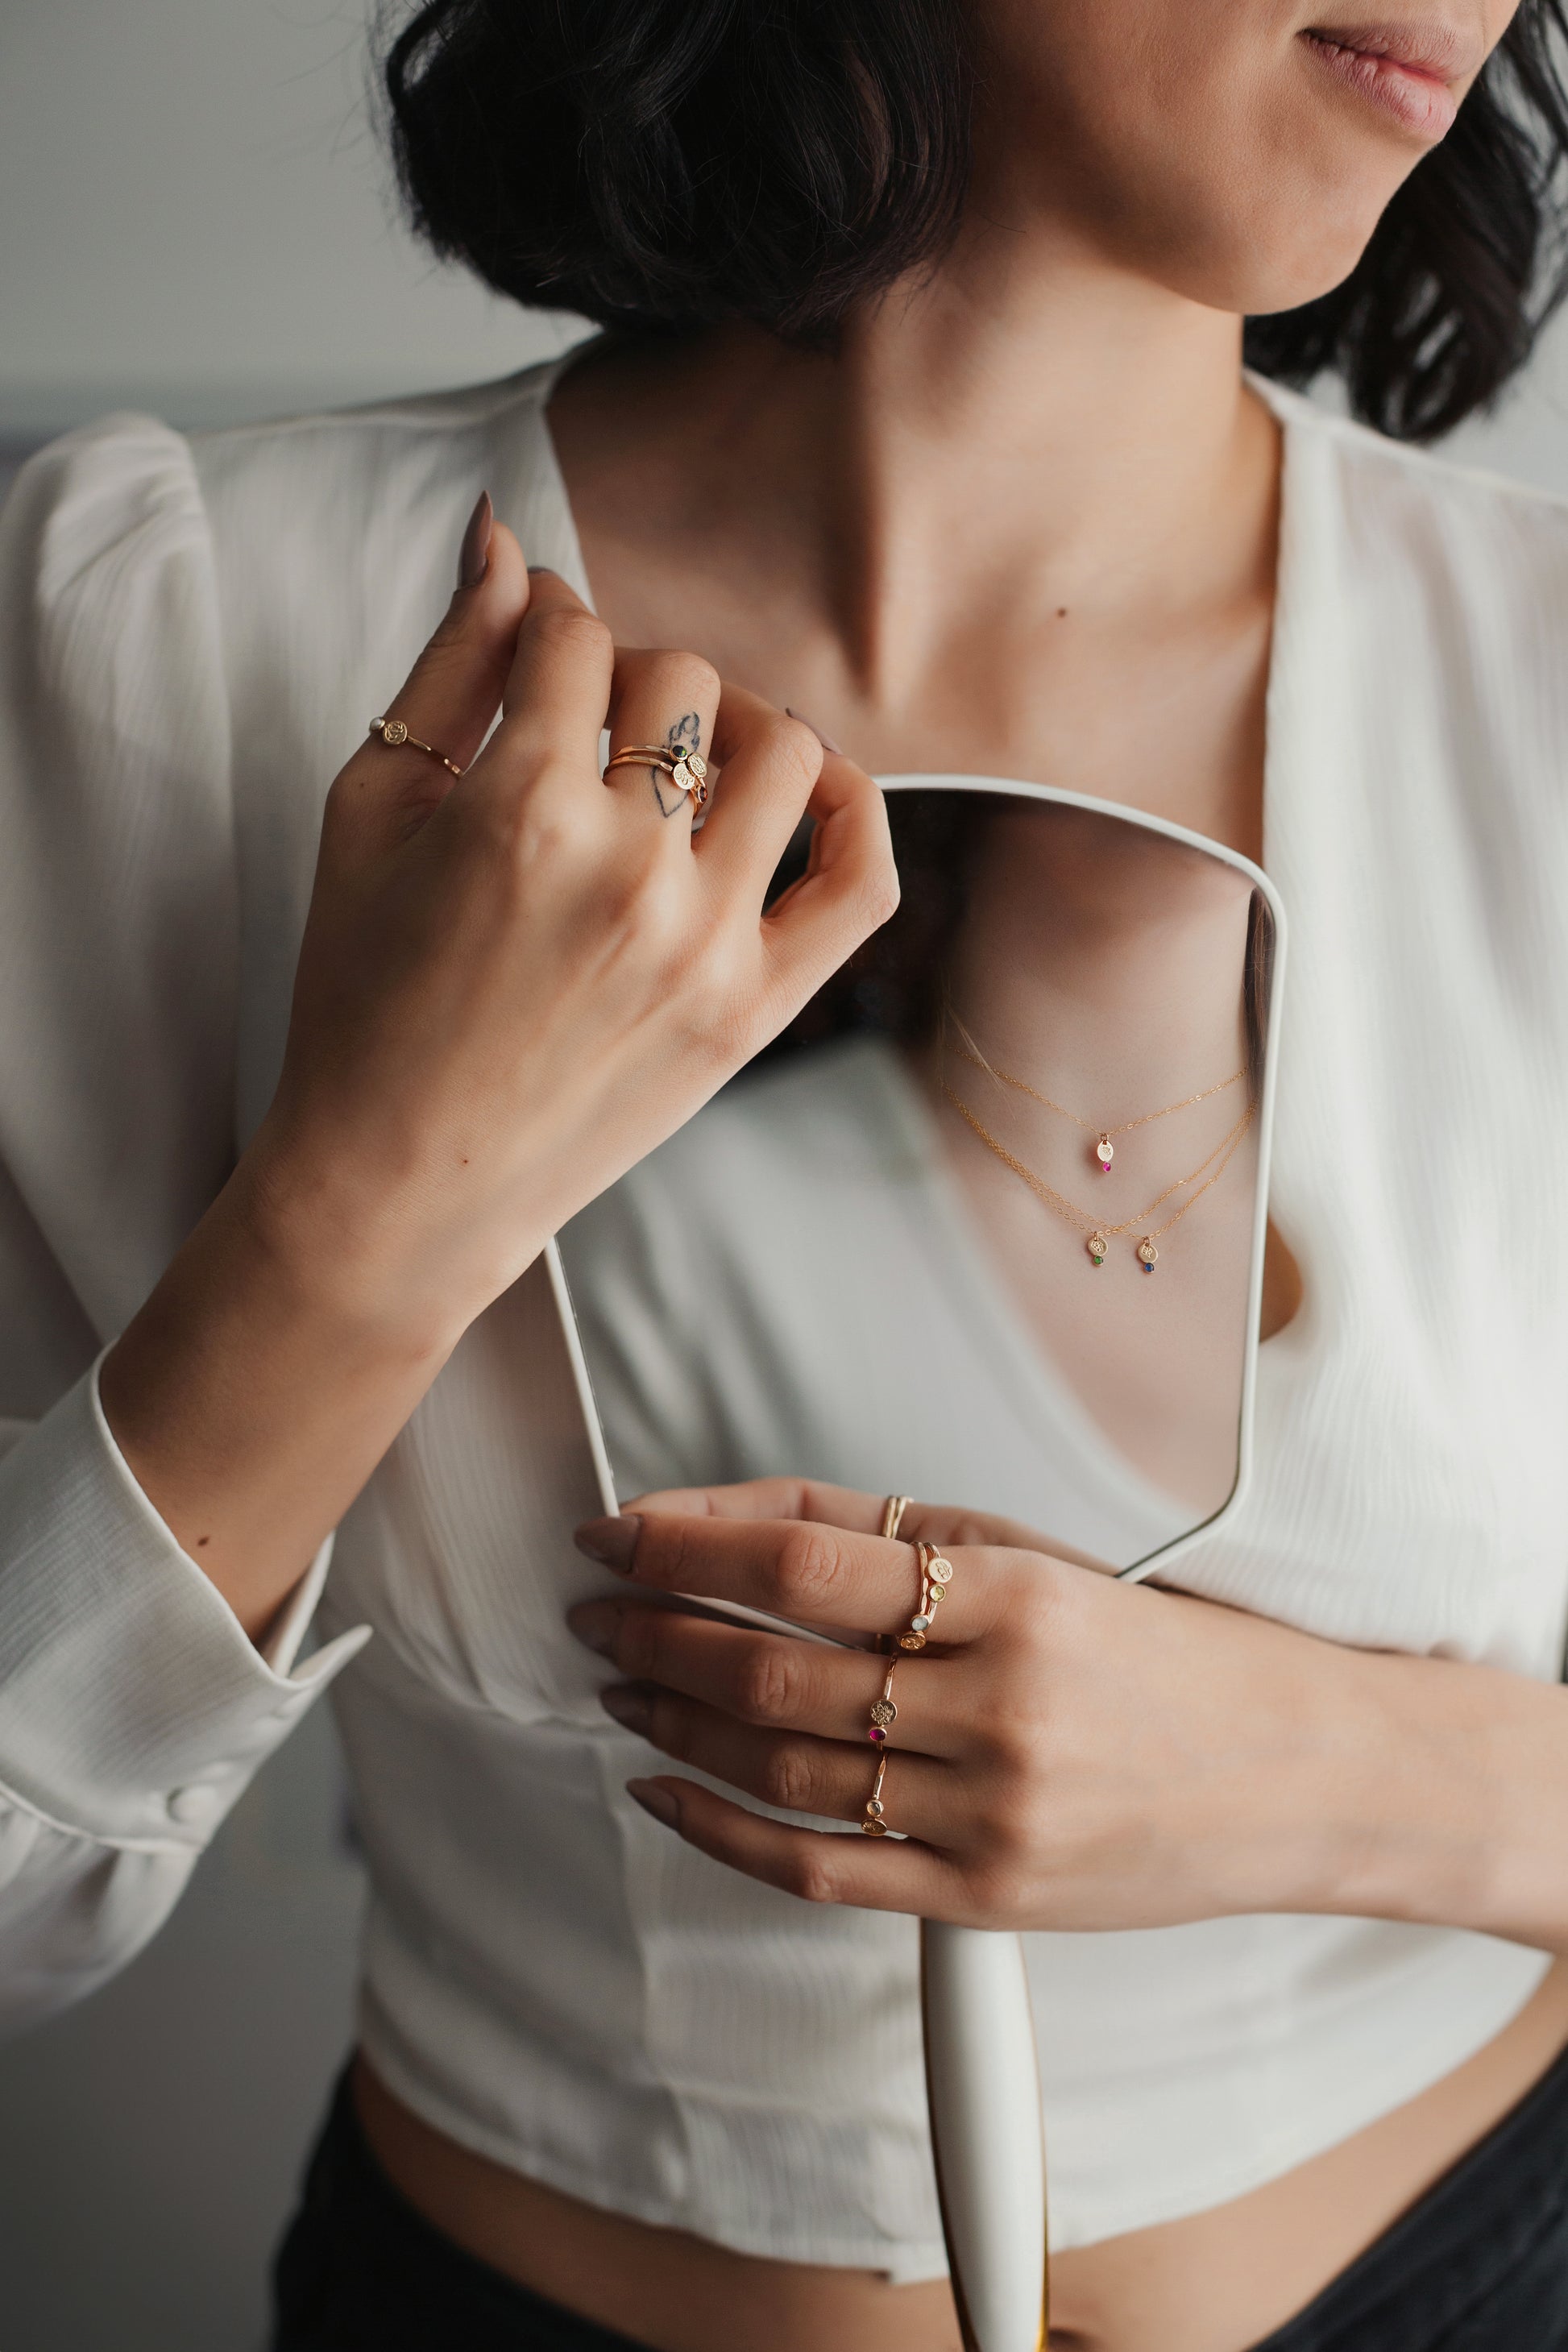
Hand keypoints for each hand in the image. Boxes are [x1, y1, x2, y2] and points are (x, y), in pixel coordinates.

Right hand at [251, 517, 896, 1344]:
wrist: (400, 1184)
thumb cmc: (362, 1001)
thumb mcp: (370, 817)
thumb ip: (448, 670)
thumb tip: (503, 543)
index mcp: (517, 813)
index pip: (575, 637)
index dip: (549, 624)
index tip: (537, 651)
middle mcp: (627, 870)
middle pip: (681, 679)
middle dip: (629, 676)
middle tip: (589, 724)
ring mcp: (705, 945)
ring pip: (781, 748)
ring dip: (733, 724)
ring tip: (679, 760)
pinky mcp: (755, 1010)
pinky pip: (860, 876)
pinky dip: (849, 811)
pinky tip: (799, 794)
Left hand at [568, 1477, 1424, 1932]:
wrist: (1294, 1770)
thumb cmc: (1152, 1649)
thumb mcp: (1032, 1551)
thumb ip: (878, 1525)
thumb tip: (721, 1515)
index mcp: (1017, 1597)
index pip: (803, 1562)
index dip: (684, 1545)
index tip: (616, 1533)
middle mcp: (1003, 1707)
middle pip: (775, 1669)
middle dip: (658, 1635)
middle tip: (600, 1610)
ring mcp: (993, 1814)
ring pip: (782, 1768)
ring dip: (674, 1722)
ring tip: (623, 1687)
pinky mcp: (985, 1898)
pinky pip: (818, 1870)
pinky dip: (720, 1826)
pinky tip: (664, 1786)